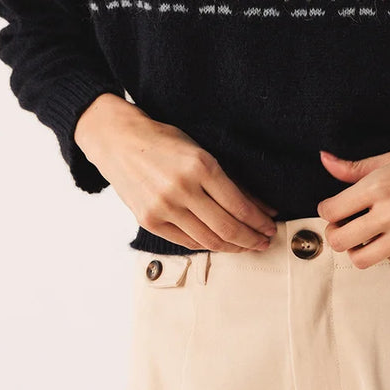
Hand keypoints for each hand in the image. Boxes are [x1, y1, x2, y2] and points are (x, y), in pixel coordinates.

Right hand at [73, 94, 278, 252]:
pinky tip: (220, 243)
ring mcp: (163, 207)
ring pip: (208, 240)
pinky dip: (207, 245)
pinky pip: (187, 242)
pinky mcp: (149, 220)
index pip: (239, 205)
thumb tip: (265, 209)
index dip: (259, 222)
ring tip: (246, 247)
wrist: (120, 142)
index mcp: (200, 165)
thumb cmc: (165, 143)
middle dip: (251, 239)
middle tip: (264, 243)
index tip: (270, 228)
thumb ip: (232, 182)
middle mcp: (182, 188)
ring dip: (233, 247)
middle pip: (227, 228)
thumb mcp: (202, 152)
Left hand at [316, 122, 389, 267]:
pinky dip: (389, 250)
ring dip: (358, 248)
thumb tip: (326, 160)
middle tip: (345, 224)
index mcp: (382, 185)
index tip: (335, 207)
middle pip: (340, 241)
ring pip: (363, 259)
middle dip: (336, 233)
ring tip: (367, 233)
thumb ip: (360, 166)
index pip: (331, 211)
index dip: (328, 210)